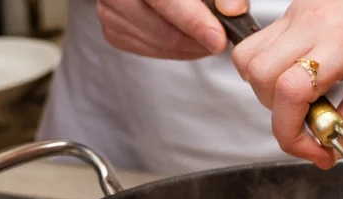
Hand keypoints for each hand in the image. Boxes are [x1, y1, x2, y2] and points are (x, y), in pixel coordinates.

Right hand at [97, 0, 248, 59]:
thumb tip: (233, 9)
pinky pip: (150, 50)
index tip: (219, 39)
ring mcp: (109, 11)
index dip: (194, 22)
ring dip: (191, 48)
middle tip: (220, 40)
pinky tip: (187, 38)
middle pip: (163, 30)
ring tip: (207, 36)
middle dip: (198, 41)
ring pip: (159, 44)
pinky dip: (175, 49)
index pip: (167, 0)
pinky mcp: (113, 30)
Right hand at [232, 0, 342, 168]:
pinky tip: (300, 77)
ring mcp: (297, 11)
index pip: (290, 91)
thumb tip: (329, 147)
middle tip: (310, 122)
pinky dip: (270, 70)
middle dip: (277, 113)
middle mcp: (311, 20)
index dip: (290, 132)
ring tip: (303, 99)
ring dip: (266, 90)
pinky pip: (261, 45)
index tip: (312, 150)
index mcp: (341, 41)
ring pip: (249, 59)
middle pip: (259, 76)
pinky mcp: (293, 9)